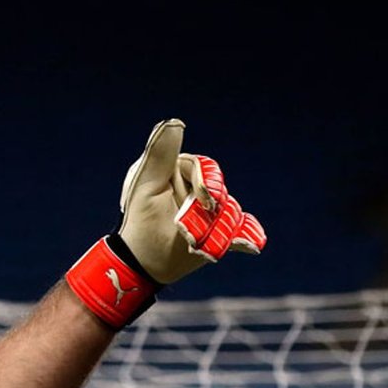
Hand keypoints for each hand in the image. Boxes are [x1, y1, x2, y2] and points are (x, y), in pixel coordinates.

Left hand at [66, 119, 266, 328]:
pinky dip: (245, 237)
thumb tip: (175, 122)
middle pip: (219, 190)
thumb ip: (160, 155)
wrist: (145, 264)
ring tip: (203, 241)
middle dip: (213, 208)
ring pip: (231, 210)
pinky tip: (248, 245)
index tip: (206, 199)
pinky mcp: (219, 233)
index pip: (203, 168)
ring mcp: (208, 213)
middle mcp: (194, 190)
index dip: (207, 181)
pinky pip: (243, 229)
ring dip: (221, 226)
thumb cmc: (140, 225)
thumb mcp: (146, 187)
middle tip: (200, 223)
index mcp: (176, 175)